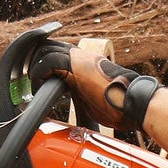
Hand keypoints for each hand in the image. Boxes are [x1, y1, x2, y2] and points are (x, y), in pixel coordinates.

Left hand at [32, 44, 148, 130]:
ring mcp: (79, 58)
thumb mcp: (93, 101)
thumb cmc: (120, 106)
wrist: (134, 102)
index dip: (43, 64)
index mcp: (85, 62)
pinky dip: (39, 75)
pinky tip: (41, 90)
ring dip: (35, 68)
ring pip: (44, 50)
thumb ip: (80, 100)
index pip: (56, 52)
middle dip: (34, 62)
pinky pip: (47, 62)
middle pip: (47, 46)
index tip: (37, 81)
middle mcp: (81, 56)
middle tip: (32, 83)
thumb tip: (74, 120)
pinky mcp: (76, 66)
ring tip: (35, 87)